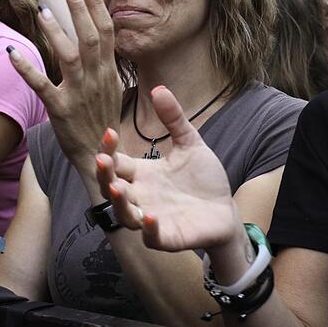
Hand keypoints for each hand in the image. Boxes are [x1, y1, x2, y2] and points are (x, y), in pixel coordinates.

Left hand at [7, 0, 120, 172]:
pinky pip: (41, 85)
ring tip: (43, 9)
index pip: (106, 30)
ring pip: (68, 56)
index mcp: (109, 71)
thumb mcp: (111, 87)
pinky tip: (11, 51)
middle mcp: (96, 78)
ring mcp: (78, 94)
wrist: (99, 156)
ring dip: (56, 31)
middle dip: (80, 9)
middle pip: (90, 37)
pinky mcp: (60, 110)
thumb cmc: (102, 119)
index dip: (97, 5)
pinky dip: (26, 68)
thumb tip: (100, 32)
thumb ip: (104, 60)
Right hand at [94, 85, 240, 251]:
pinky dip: (148, 229)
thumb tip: (158, 88)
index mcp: (143, 173)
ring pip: (124, 214)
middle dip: (103, 175)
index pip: (116, 162)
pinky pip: (151, 238)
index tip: (109, 132)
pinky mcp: (169, 237)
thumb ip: (174, 119)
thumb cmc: (203, 179)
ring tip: (117, 188)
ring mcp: (152, 218)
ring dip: (118, 202)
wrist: (226, 210)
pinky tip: (150, 216)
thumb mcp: (190, 143)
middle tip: (101, 160)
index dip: (108, 150)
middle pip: (111, 187)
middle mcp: (142, 196)